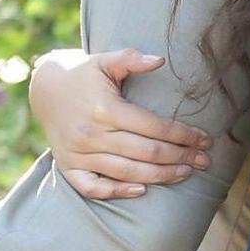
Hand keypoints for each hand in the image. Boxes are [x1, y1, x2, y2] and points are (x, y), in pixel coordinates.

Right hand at [30, 47, 212, 201]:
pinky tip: (142, 191)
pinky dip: (117, 192)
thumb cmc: (83, 75)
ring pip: (128, 172)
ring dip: (161, 176)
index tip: (205, 139)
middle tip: (204, 161)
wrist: (44, 90)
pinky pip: (93, 188)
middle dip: (181, 157)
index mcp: (105, 108)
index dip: (183, 135)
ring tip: (186, 173)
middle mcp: (92, 134)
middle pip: (147, 153)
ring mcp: (79, 153)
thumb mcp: (105, 60)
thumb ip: (131, 58)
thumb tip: (159, 60)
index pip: (154, 127)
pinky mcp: (68, 167)